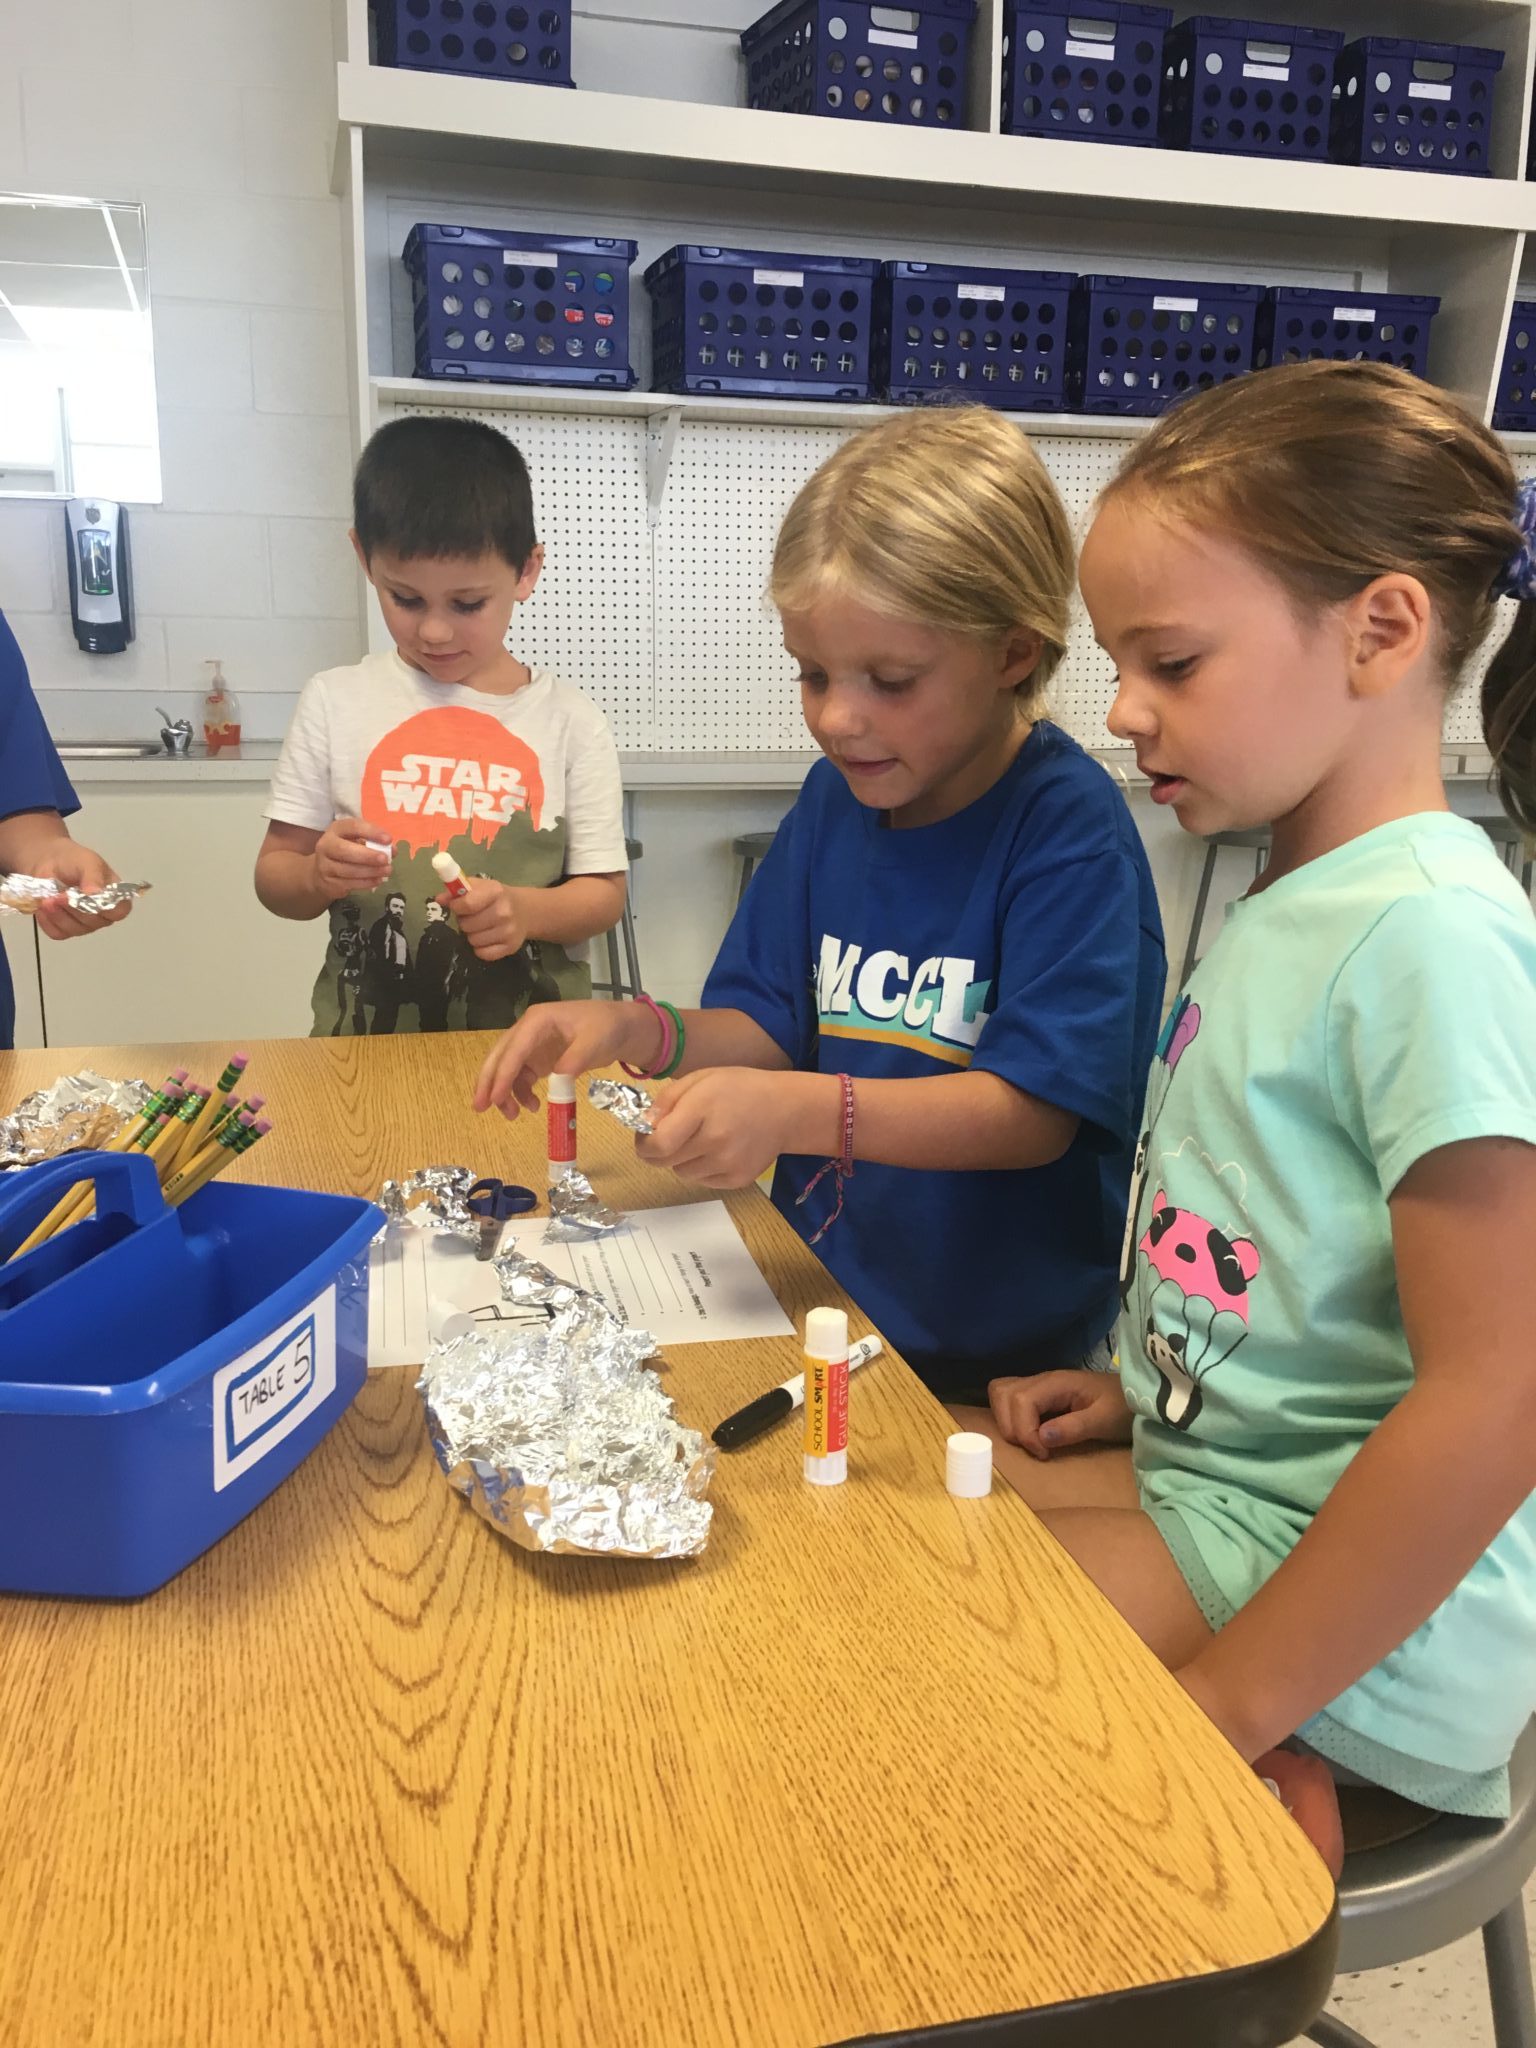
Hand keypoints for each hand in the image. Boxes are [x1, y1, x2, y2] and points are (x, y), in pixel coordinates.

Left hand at [29, 840, 131, 940]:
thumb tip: (94, 894)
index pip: (119, 912)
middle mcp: (102, 915)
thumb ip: (94, 876)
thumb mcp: (88, 861)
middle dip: (73, 908)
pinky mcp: (64, 930)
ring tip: (46, 899)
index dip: (103, 908)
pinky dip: (47, 921)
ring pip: (74, 929)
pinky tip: (43, 907)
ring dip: (57, 914)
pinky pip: (57, 933)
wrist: (47, 862)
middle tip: (57, 895)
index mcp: (115, 897)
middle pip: (93, 922)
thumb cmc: (73, 860)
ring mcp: (83, 925)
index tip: (84, 897)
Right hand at [313, 817, 391, 900]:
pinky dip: (366, 882)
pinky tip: (378, 880)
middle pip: (344, 850)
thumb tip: (393, 851)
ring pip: (347, 870)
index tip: (388, 839)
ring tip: (387, 871)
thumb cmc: (346, 850)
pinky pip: (348, 883)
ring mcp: (324, 865)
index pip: (352, 827)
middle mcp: (326, 846)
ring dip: (370, 871)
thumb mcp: (358, 841)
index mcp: (336, 830)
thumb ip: (375, 843)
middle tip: (385, 859)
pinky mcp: (328, 883)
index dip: (371, 832)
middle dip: (367, 855)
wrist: (322, 872)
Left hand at [443, 876, 525, 961]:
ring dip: (472, 935)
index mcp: (495, 892)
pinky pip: (483, 954)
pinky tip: (487, 938)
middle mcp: (504, 912)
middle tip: (473, 917)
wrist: (525, 910)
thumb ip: (457, 891)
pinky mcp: (511, 947)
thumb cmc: (496, 897)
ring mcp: (508, 931)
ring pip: (473, 940)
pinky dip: (480, 949)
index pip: (467, 904)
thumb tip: (439, 900)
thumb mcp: (479, 887)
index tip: (457, 906)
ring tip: (481, 927)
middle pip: (467, 925)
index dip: (456, 907)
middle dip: (465, 922)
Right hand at [474, 1000, 660, 1117]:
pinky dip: (521, 1093)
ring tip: (513, 1116)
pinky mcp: (539, 1058)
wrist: (620, 1028)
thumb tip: (558, 1076)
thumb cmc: (607, 1027)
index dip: (503, 1074)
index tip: (495, 1098)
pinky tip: (531, 1106)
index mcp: (537, 1021)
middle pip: (500, 1057)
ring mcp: (532, 1045)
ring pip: (508, 1069)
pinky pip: (522, 1077)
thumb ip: (577, 1057)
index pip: (514, 1049)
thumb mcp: (596, 1040)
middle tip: (479, 1108)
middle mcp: (528, 1031)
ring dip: (505, 1092)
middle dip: (488, 1082)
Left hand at [637, 1068, 794, 1188]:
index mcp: (703, 1109)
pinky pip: (702, 1181)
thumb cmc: (739, 1088)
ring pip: (682, 1172)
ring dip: (681, 1159)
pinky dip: (701, 1168)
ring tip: (701, 1139)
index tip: (645, 1137)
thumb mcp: (700, 1079)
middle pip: (666, 1161)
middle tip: (669, 1136)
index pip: (659, 1143)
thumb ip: (668, 1100)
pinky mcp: (737, 1180)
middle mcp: (716, 1140)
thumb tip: (645, 1124)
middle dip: (659, 1150)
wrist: (785, 1110)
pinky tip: (717, 1150)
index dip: (644, 1144)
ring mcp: (728, 1163)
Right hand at [988, 1368, 1132, 1459]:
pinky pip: (1012, 1399)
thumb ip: (1074, 1427)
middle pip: (1003, 1393)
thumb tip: (1041, 1437)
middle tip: (1034, 1448)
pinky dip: (1011, 1417)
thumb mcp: (1105, 1421)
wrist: (1139, 1397)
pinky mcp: (1041, 1395)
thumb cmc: (1125, 1407)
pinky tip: (1030, 1434)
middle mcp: (1043, 1380)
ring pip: (1002, 1392)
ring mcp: (1040, 1386)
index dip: (1024, 1430)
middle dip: (1011, 1426)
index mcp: (1057, 1383)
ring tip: (1029, 1441)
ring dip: (1006, 1420)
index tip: (1043, 1453)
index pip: (1021, 1400)